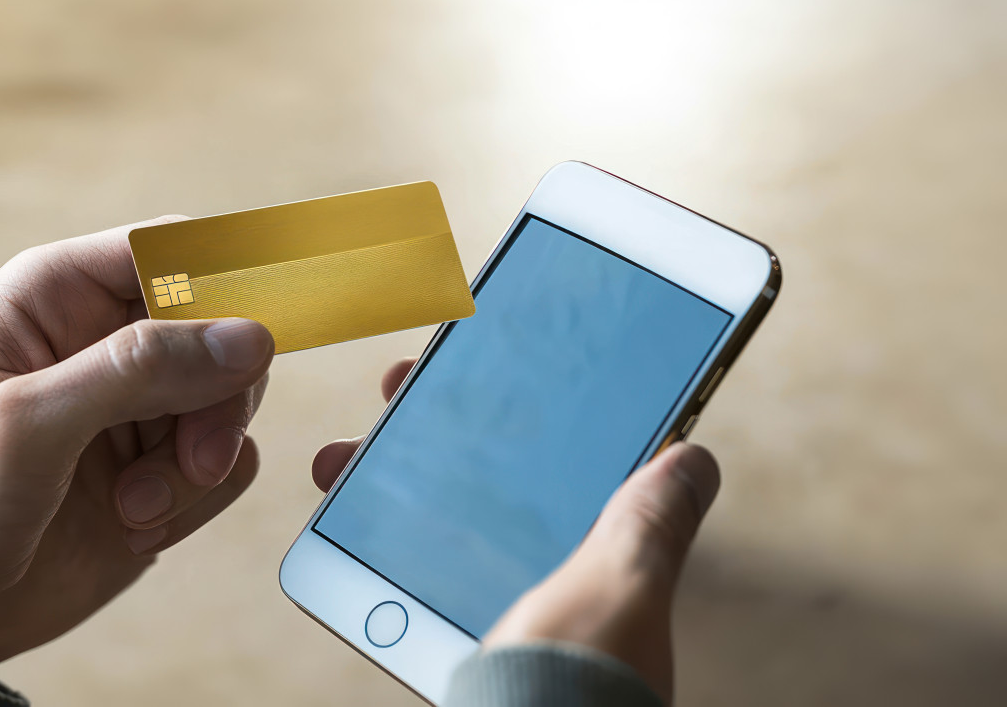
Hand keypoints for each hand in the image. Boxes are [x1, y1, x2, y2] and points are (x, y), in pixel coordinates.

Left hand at [0, 218, 274, 671]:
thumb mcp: (29, 425)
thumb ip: (137, 370)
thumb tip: (250, 337)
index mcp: (58, 294)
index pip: (170, 250)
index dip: (222, 285)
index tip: (252, 343)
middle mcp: (106, 338)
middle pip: (222, 329)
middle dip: (217, 400)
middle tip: (192, 460)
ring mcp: (139, 403)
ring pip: (233, 399)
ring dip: (198, 462)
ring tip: (134, 507)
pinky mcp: (163, 463)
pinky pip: (230, 460)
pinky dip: (197, 499)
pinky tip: (135, 524)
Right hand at [312, 358, 719, 704]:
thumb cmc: (567, 684)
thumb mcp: (620, 587)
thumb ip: (649, 522)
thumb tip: (697, 457)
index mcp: (598, 567)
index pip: (565, 462)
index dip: (525, 405)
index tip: (480, 360)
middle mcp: (548, 586)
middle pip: (487, 481)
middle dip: (436, 427)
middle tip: (397, 387)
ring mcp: (495, 609)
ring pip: (435, 521)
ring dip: (385, 478)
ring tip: (340, 456)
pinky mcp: (451, 635)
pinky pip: (410, 572)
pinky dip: (375, 537)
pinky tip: (339, 513)